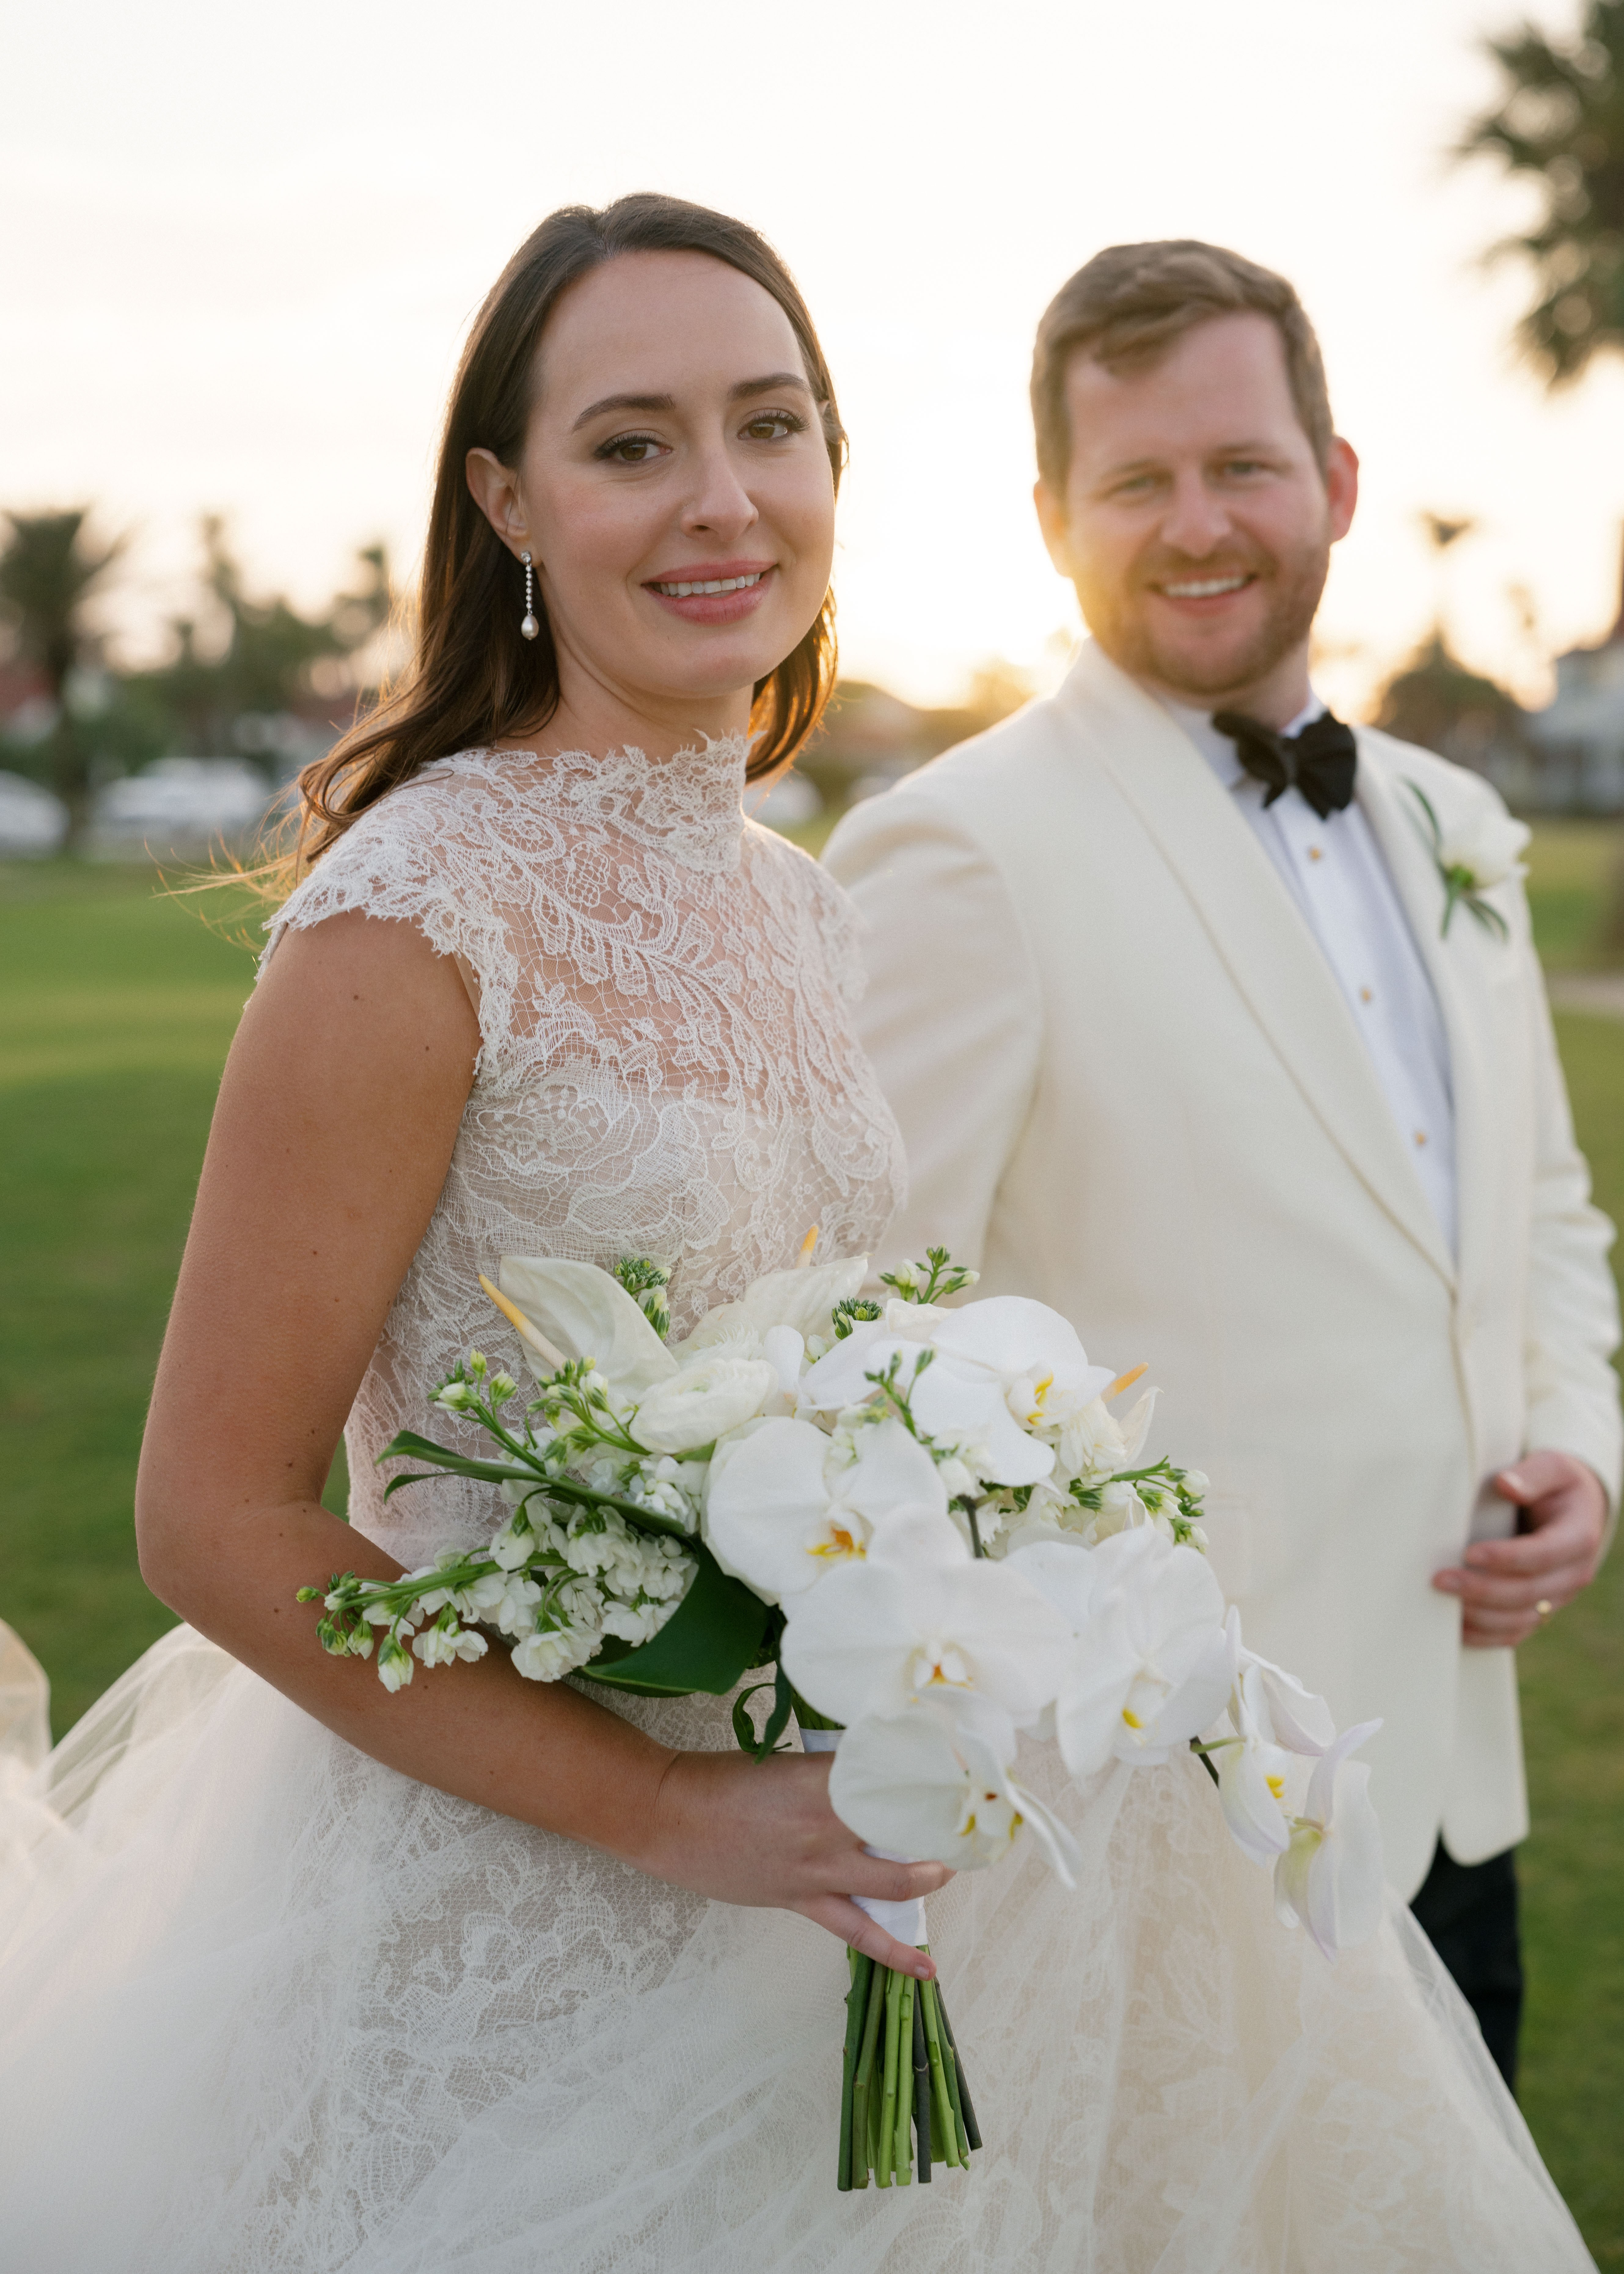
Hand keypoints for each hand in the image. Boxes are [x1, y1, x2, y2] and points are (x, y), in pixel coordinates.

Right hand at [634, 1748, 950, 1979]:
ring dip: (925, 1880)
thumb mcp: (783, 1765)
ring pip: (891, 1884)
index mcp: (821, 1780)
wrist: (671, 1816)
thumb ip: (828, 1776)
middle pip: (903, 1829)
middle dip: (937, 1829)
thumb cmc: (721, 1780)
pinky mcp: (800, 1900)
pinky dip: (894, 1950)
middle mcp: (826, 1824)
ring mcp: (815, 1868)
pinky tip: (925, 1968)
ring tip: (946, 1873)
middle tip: (958, 1822)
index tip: (953, 1771)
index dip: (927, 1774)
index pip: (891, 1776)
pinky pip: (857, 1931)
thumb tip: (867, 1781)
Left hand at [1432, 1450, 1607, 1646]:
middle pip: (1528, 1593)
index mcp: (1578, 1538)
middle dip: (1481, 1590)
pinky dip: (1485, 1636)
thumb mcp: (1552, 1467)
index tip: (1469, 1553)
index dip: (1506, 1558)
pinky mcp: (1541, 1610)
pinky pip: (1515, 1633)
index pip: (1542, 1555)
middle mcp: (1573, 1574)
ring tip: (1441, 1604)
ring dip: (1479, 1617)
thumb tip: (1506, 1485)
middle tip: (1439, 1579)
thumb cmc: (1557, 1484)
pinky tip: (1455, 1629)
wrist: (1575, 1509)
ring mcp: (1558, 1597)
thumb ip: (1532, 1475)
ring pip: (1520, 1620)